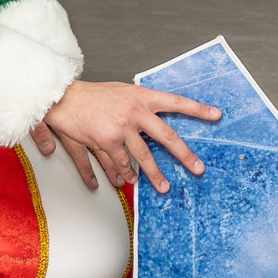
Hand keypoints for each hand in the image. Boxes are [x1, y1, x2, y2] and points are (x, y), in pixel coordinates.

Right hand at [33, 80, 219, 192]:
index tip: (216, 115)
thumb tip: (154, 118)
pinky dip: (114, 176)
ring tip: (160, 186)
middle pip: (164, 137)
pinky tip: (118, 184)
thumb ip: (140, 104)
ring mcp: (117, 130)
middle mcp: (132, 114)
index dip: (197, 109)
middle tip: (197, 168)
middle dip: (183, 155)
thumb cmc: (92, 94)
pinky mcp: (101, 143)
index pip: (175, 102)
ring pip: (138, 159)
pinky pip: (112, 165)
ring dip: (148, 176)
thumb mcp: (123, 91)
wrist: (62, 96)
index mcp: (140, 98)